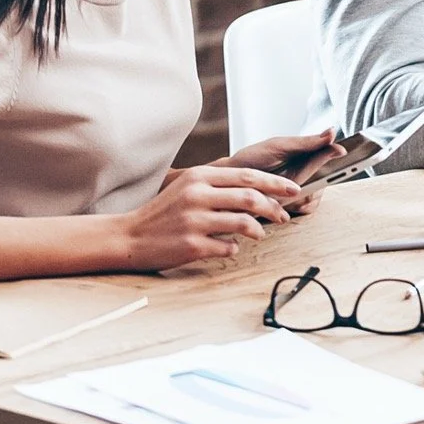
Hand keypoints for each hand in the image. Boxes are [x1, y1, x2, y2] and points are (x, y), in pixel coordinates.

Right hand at [118, 167, 303, 268]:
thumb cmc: (164, 212)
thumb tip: (260, 192)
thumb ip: (220, 186)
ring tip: (259, 234)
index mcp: (199, 177)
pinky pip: (228, 247)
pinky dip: (234, 248)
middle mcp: (198, 195)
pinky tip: (230, 247)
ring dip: (258, 230)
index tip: (294, 190)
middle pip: (252, 198)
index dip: (275, 183)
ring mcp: (195, 220)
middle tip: (284, 216)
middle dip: (275, 208)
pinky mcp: (192, 245)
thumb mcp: (188, 188)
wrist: (129, 236)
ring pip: (245, 223)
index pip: (248, 176)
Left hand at [219, 129, 339, 214]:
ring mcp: (296, 190)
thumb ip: (309, 143)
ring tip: (286, 195)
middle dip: (315, 186)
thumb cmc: (252, 157)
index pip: (332, 159)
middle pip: (326, 183)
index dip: (340, 161)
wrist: (229, 178)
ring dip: (303, 199)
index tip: (344, 157)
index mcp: (306, 155)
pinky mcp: (288, 205)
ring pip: (315, 198)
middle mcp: (304, 173)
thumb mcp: (281, 146)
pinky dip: (295, 208)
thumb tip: (332, 132)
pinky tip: (283, 204)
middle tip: (301, 185)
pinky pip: (304, 210)